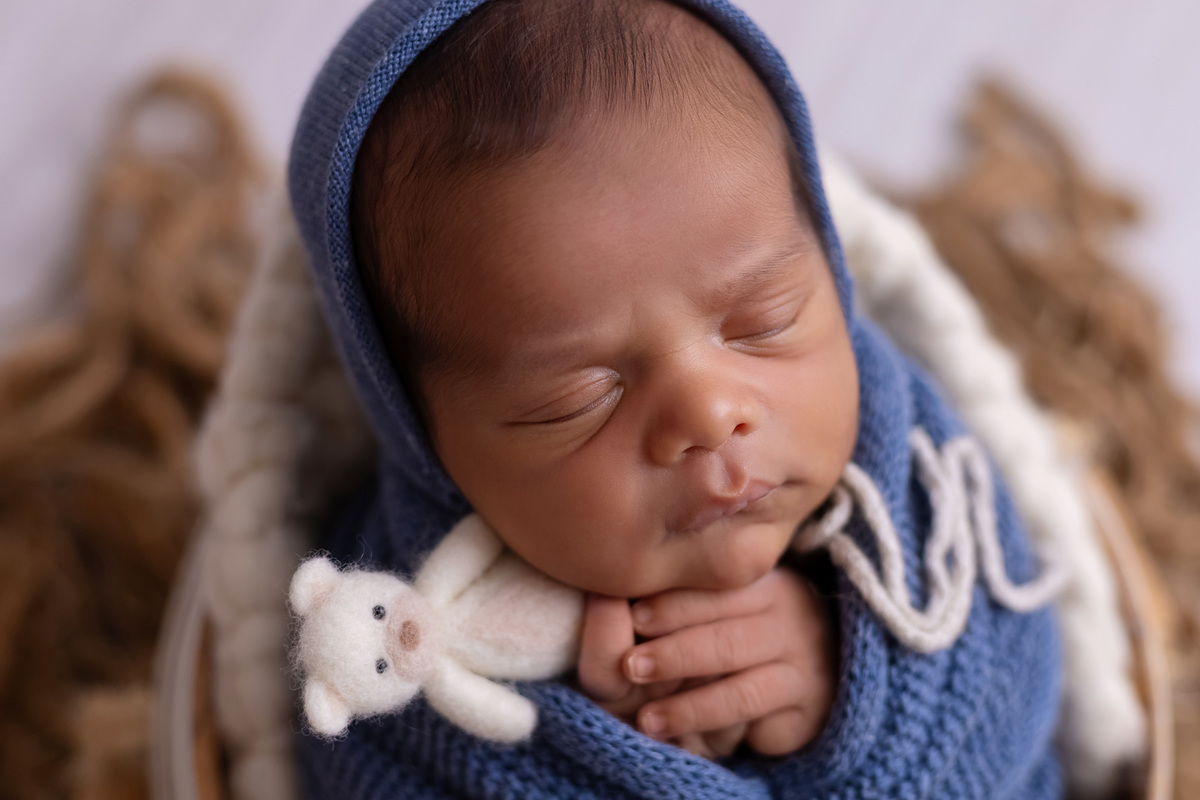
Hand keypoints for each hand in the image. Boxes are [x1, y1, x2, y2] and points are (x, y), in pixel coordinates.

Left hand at [577, 567, 835, 758]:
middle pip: (728, 641)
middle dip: (675, 654)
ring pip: (742, 690)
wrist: (806, 668)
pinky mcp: (805, 711)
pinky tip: (686, 740)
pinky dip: (717, 729)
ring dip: (689, 705)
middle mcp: (791, 621)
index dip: (675, 605)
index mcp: (766, 583)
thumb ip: (681, 600)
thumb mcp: (717, 607)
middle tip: (630, 666)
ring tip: (646, 719)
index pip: (719, 592)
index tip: (635, 616)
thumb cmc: (741, 628)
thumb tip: (612, 594)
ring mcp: (803, 668)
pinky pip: (761, 724)